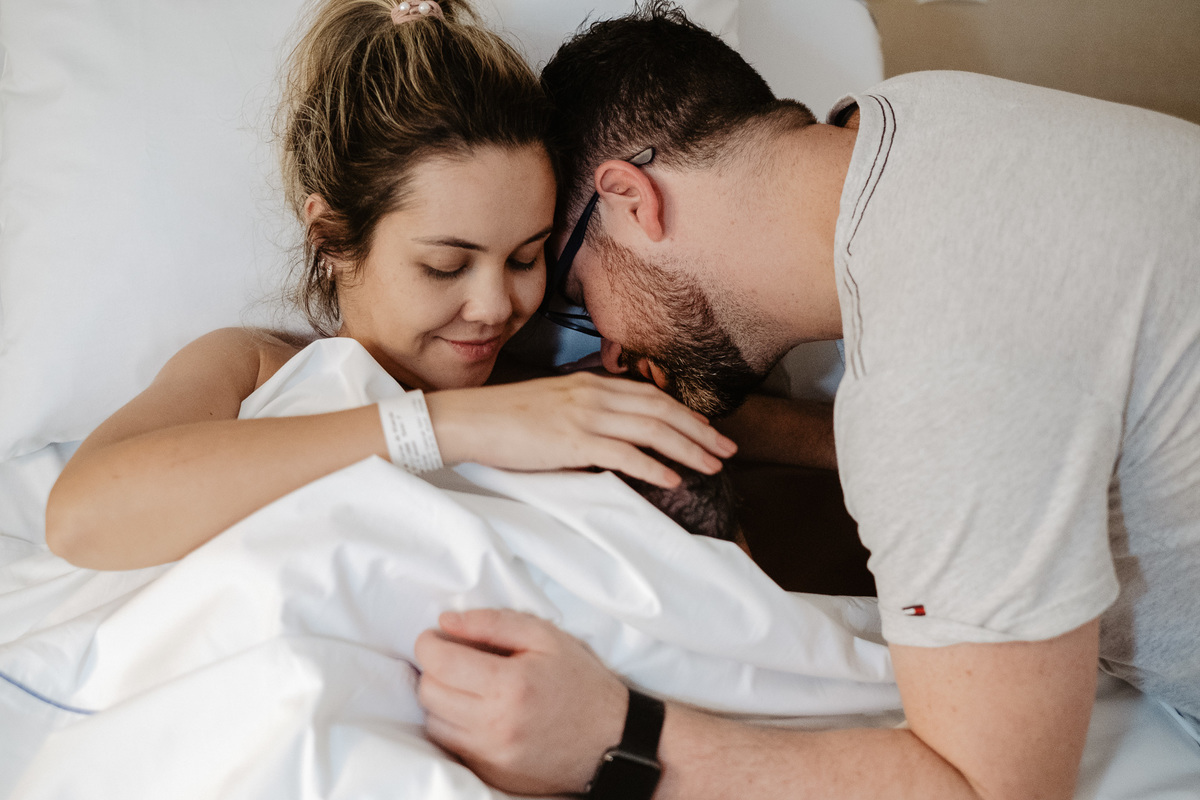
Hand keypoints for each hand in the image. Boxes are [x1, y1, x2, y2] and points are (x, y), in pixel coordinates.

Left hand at [415, 609, 628, 795]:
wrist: (612, 739)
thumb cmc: (580, 681)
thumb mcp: (545, 637)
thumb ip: (492, 623)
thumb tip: (446, 622)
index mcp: (509, 685)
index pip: (439, 662)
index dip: (430, 643)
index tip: (437, 637)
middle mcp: (494, 726)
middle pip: (429, 692)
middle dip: (435, 669)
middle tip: (455, 658)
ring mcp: (491, 756)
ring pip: (434, 722)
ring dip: (442, 699)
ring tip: (469, 686)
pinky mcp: (490, 775)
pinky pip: (450, 746)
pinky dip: (454, 726)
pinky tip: (478, 712)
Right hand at [426, 372, 736, 487]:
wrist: (467, 420)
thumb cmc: (505, 420)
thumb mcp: (554, 408)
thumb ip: (586, 416)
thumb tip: (612, 440)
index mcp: (590, 384)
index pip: (651, 395)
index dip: (686, 414)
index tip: (710, 431)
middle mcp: (594, 394)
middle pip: (662, 410)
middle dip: (701, 431)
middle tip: (728, 451)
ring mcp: (584, 415)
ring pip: (652, 430)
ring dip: (688, 449)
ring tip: (713, 467)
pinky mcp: (571, 440)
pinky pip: (624, 454)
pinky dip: (654, 467)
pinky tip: (674, 480)